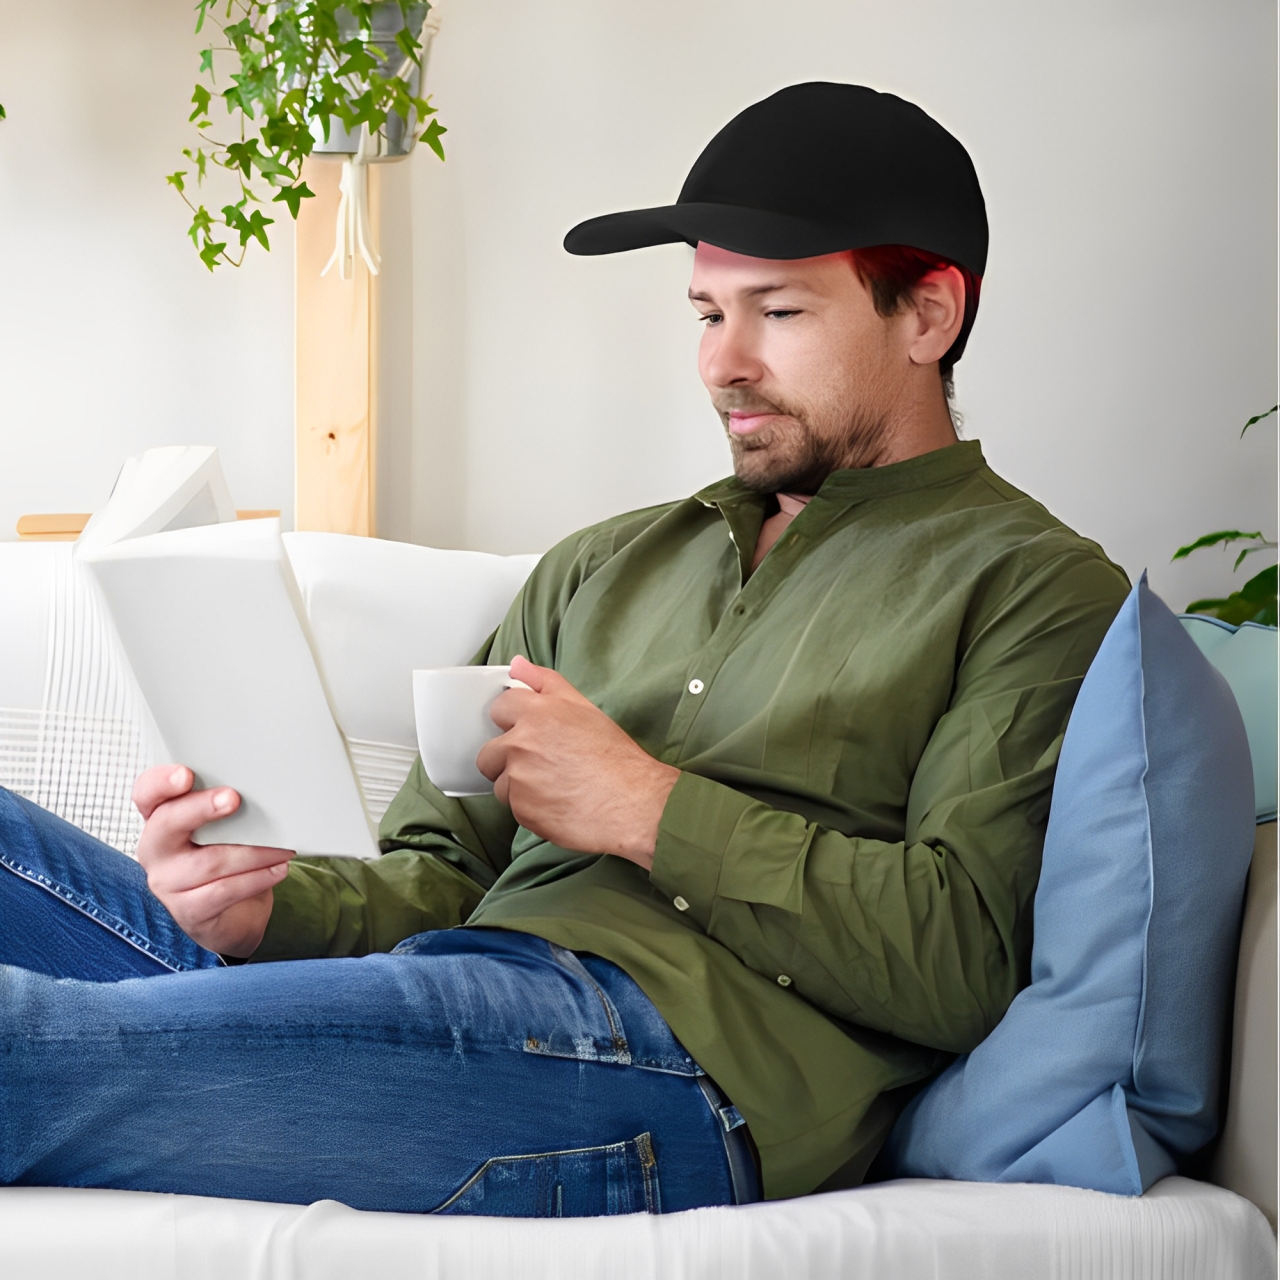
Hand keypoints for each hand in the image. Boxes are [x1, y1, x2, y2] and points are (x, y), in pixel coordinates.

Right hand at [133, 765, 295, 957]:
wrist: (233, 914)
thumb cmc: (227, 856)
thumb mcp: (225, 827)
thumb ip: (229, 806)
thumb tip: (265, 788)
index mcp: (161, 818)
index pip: (147, 794)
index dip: (160, 783)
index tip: (185, 774)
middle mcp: (157, 850)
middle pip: (167, 823)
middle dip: (201, 808)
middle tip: (233, 798)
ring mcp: (168, 883)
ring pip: (209, 861)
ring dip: (253, 851)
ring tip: (283, 847)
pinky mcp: (189, 911)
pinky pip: (223, 891)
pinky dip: (256, 879)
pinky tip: (278, 869)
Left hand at [476, 656, 679, 869]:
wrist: (632, 803)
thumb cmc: (614, 757)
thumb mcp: (582, 706)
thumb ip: (544, 682)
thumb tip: (516, 665)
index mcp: (537, 712)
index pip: (498, 709)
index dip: (514, 722)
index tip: (531, 733)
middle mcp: (522, 743)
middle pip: (489, 752)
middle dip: (508, 759)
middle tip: (542, 765)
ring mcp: (519, 778)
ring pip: (500, 783)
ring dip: (518, 786)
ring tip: (553, 786)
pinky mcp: (522, 809)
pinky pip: (513, 808)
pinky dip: (530, 808)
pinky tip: (556, 803)